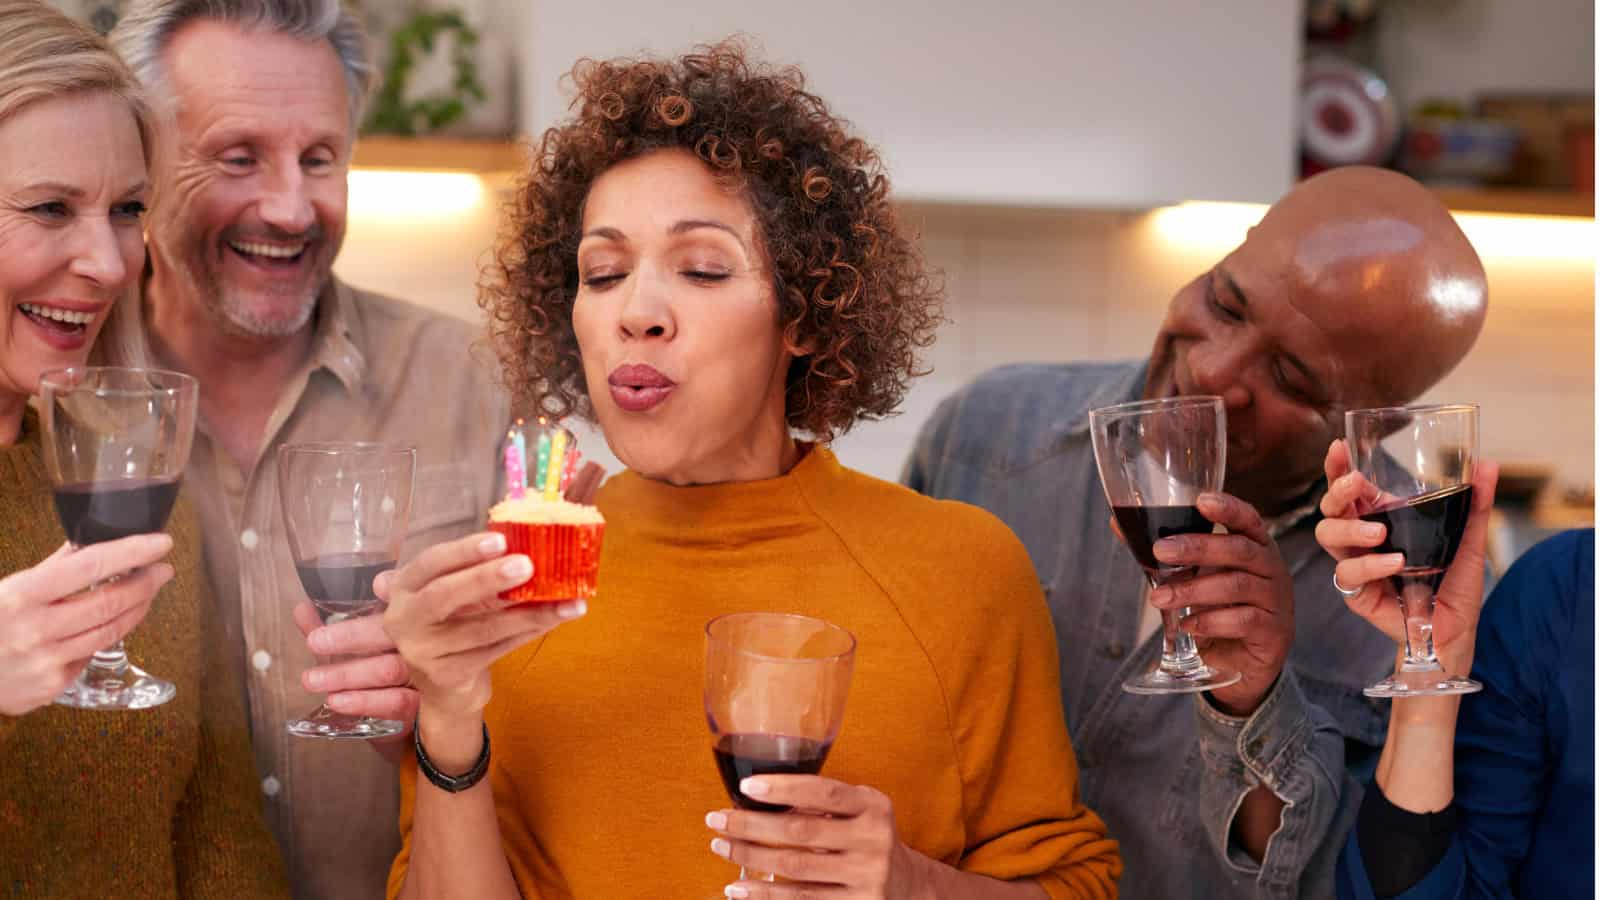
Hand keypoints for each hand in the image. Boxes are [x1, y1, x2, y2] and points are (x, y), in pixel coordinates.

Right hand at [0, 535, 174, 715]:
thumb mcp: (8, 588)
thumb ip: (52, 568)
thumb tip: (92, 543)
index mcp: (21, 595)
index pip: (90, 566)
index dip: (132, 551)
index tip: (160, 542)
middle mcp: (36, 629)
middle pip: (110, 601)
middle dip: (145, 582)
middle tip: (163, 569)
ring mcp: (46, 661)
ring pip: (111, 631)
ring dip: (137, 609)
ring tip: (147, 592)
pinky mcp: (51, 686)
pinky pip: (90, 655)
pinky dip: (105, 636)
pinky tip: (111, 624)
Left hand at [294, 600, 417, 761]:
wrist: (414, 722)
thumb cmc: (384, 671)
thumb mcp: (358, 646)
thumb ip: (330, 627)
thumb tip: (301, 608)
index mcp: (413, 620)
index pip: (406, 599)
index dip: (394, 587)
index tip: (374, 584)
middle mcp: (426, 644)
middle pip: (395, 633)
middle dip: (352, 637)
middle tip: (315, 642)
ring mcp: (428, 676)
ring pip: (390, 669)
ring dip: (348, 674)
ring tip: (311, 680)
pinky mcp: (425, 707)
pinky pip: (397, 702)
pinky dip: (365, 700)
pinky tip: (337, 700)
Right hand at [383, 531, 585, 723]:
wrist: (438, 684)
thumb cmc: (451, 621)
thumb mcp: (450, 591)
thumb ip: (473, 569)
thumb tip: (528, 542)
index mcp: (405, 586)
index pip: (430, 562)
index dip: (464, 551)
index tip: (501, 540)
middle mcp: (405, 618)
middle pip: (444, 596)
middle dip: (486, 579)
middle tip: (527, 565)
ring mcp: (423, 652)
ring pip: (482, 629)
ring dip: (528, 613)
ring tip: (566, 601)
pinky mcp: (447, 676)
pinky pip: (496, 651)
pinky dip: (528, 633)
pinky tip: (554, 620)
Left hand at [707, 776, 926, 898]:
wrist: (908, 888)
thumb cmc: (869, 840)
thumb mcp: (860, 812)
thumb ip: (823, 804)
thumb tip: (760, 800)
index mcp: (874, 807)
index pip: (824, 791)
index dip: (783, 788)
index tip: (746, 787)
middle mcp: (874, 841)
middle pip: (801, 831)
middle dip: (752, 825)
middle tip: (716, 820)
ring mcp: (866, 879)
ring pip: (795, 869)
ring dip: (750, 857)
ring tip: (720, 847)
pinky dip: (764, 895)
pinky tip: (739, 888)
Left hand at [1148, 492, 1293, 717]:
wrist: (1240, 663)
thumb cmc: (1218, 608)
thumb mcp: (1194, 577)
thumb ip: (1165, 553)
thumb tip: (1119, 525)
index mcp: (1254, 546)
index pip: (1248, 520)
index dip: (1228, 508)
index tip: (1201, 501)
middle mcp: (1270, 568)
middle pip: (1239, 550)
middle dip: (1198, 548)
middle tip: (1160, 551)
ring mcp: (1276, 600)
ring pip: (1236, 586)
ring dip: (1193, 590)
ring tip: (1159, 598)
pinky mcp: (1274, 631)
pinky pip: (1243, 620)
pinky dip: (1210, 622)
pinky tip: (1187, 625)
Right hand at [1314, 439, 1498, 675]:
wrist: (1456, 629)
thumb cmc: (1455, 584)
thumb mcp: (1469, 539)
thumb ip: (1475, 504)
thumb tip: (1487, 464)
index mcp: (1380, 518)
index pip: (1350, 489)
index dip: (1337, 468)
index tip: (1339, 448)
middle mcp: (1362, 539)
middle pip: (1329, 508)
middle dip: (1336, 492)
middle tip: (1355, 485)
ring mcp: (1356, 565)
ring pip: (1328, 536)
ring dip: (1350, 528)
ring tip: (1380, 533)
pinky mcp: (1356, 593)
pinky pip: (1348, 573)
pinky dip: (1369, 566)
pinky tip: (1394, 564)